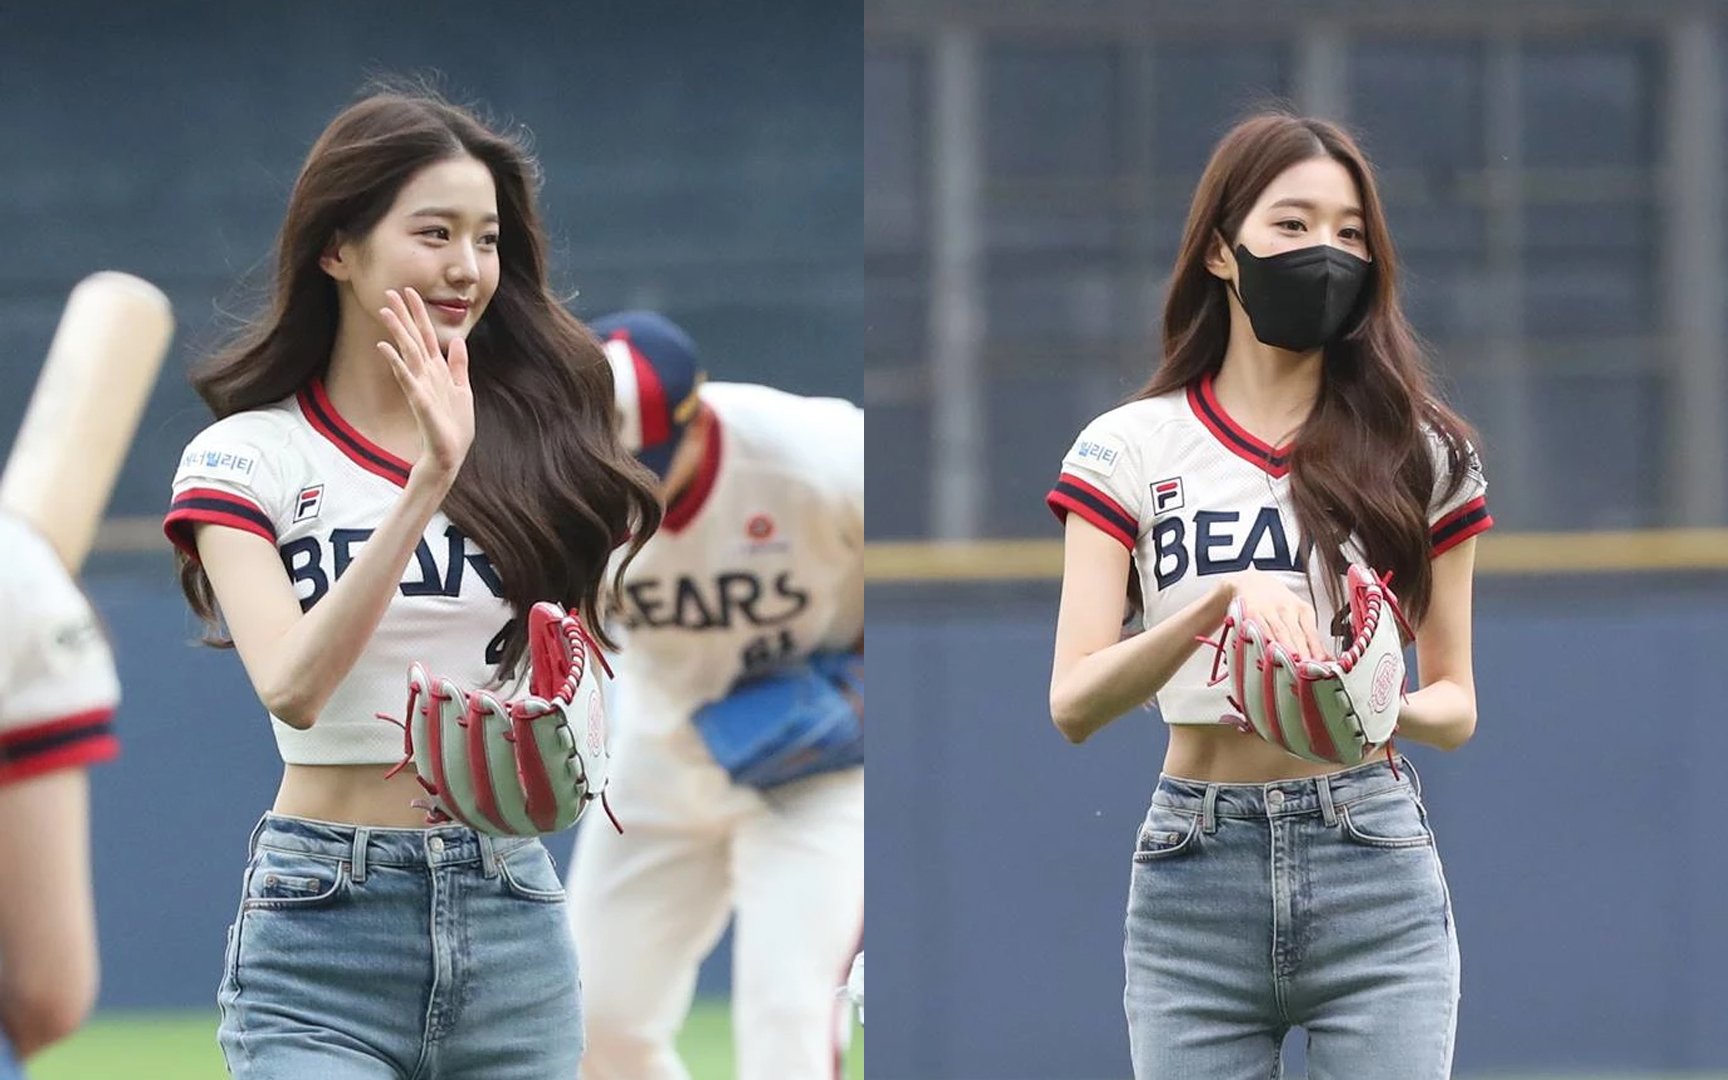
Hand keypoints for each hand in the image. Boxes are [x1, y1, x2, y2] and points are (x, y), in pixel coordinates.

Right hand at [377, 287, 474, 479]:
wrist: (449, 453)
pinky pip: (406, 378)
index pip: (427, 336)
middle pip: (414, 339)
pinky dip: (397, 362)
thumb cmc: (453, 425)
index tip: (410, 292)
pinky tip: (385, 347)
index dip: (419, 314)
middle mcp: (426, 374)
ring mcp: (421, 386)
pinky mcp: (419, 400)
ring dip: (397, 331)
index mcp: (438, 370)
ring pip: (408, 352)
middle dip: (403, 315)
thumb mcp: (462, 390)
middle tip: (389, 291)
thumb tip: (458, 341)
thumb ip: (458, 366)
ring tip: (384, 310)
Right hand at [1226, 568, 1328, 660]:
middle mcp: (1287, 608)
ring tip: (1292, 669)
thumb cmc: (1277, 606)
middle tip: (1309, 674)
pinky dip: (1265, 641)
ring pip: (1279, 633)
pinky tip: (1268, 654)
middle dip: (1303, 656)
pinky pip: (1259, 629)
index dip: (1317, 652)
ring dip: (1286, 651)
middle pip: (1297, 636)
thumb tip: (1329, 662)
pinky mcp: (1250, 612)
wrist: (1251, 583)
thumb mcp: (1298, 617)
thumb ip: (1311, 640)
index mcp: (1303, 611)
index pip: (1312, 635)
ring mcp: (1268, 609)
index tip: (1323, 668)